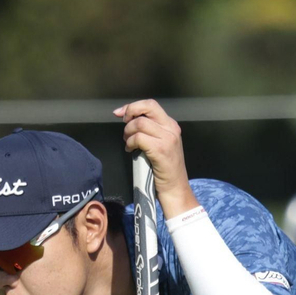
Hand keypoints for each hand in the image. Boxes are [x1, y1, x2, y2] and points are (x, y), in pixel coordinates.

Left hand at [113, 99, 199, 217]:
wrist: (175, 189)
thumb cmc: (165, 170)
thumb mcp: (161, 144)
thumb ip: (150, 131)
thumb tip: (130, 121)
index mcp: (171, 125)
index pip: (151, 105)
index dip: (133, 106)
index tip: (120, 113)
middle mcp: (171, 128)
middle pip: (147, 108)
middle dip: (130, 113)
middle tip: (124, 127)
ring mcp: (167, 138)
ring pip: (139, 123)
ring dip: (128, 132)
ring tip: (128, 143)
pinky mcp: (160, 150)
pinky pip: (138, 138)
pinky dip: (130, 143)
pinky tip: (130, 150)